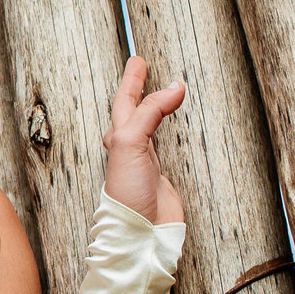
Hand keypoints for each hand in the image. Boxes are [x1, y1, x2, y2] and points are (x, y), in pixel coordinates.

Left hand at [101, 55, 185, 224]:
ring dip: (150, 110)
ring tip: (158, 96)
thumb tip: (175, 87)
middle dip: (138, 90)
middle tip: (143, 69)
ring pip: (145, 128)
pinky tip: (167, 136)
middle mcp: (129, 149)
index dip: (132, 80)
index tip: (138, 60)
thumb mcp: (131, 143)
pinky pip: (164, 147)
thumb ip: (150, 113)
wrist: (141, 233)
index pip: (125, 101)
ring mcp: (144, 164)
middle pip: (132, 111)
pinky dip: (165, 134)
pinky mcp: (161, 179)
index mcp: (118, 138)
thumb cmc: (127, 192)